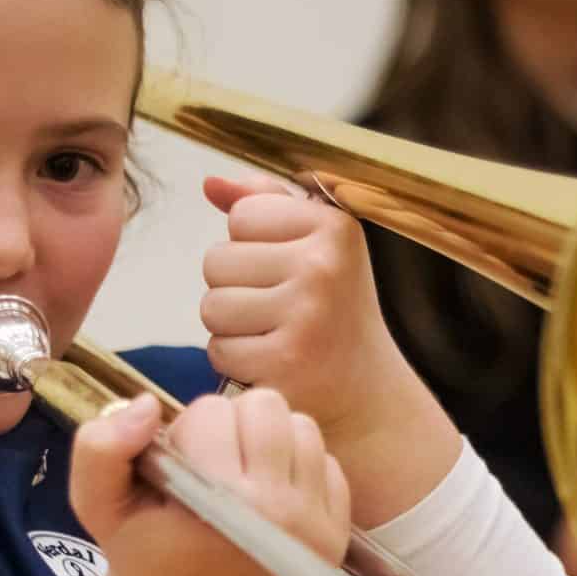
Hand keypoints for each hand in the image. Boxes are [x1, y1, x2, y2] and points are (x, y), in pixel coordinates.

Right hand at [69, 388, 349, 575]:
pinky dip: (295, 463)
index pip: (213, 414)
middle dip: (231, 425)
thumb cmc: (143, 548)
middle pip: (266, 407)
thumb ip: (100, 447)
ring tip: (240, 474)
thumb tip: (146, 404)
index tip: (178, 468)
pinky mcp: (338, 532)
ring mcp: (318, 528)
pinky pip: (325, 457)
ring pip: (301, 424)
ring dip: (266, 439)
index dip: (186, 431)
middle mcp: (282, 519)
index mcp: (225, 507)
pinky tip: (267, 491)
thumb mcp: (97, 501)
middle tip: (211, 465)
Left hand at [197, 173, 454, 523]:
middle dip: (235, 287)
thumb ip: (265, 204)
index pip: (241, 215)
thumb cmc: (333, 310)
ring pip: (211, 306)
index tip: (289, 269)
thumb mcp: (317, 244)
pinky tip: (271, 361)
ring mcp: (305, 315)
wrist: (366, 393)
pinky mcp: (284, 362)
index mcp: (333, 227)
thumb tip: (210, 183)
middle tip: (279, 309)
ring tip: (273, 333)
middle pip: (217, 260)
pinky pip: (218, 348)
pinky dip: (235, 361)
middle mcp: (323, 266)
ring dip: (230, 326)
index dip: (252, 245)